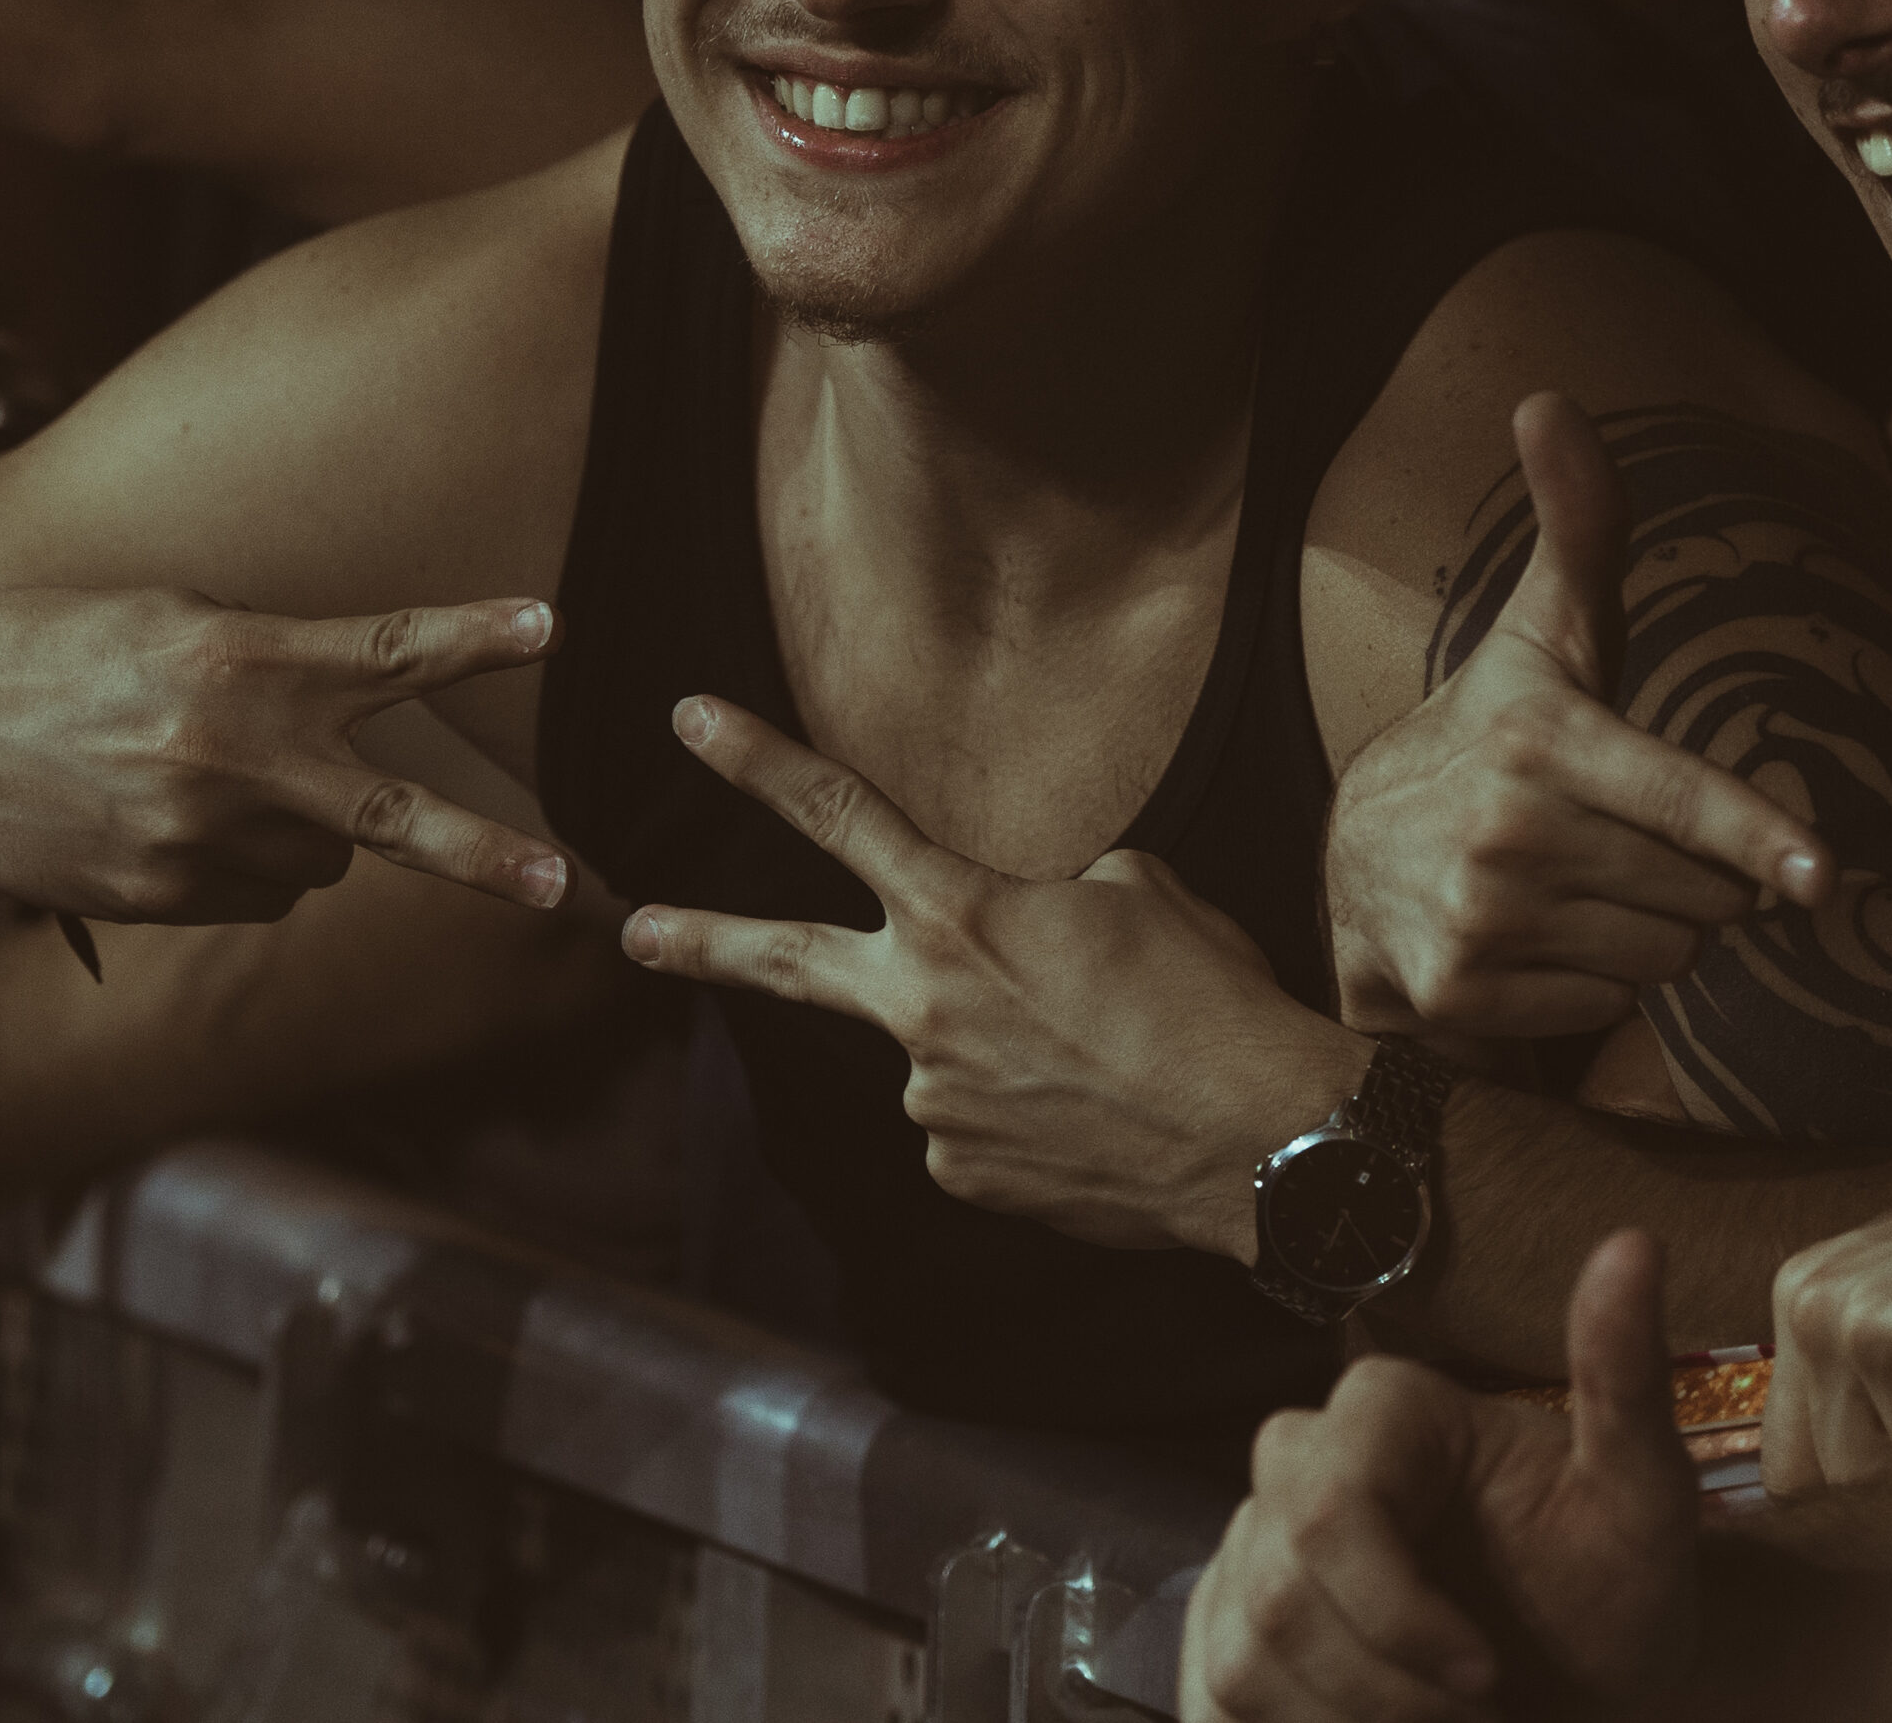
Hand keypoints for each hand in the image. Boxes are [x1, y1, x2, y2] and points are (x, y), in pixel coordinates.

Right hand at [0, 587, 577, 922]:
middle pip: (395, 816)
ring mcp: (194, 840)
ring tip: (214, 777)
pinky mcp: (159, 898)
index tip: (550, 624)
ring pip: (322, 858)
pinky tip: (168, 819)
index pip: (385, 650)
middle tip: (565, 888)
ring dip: (306, 825)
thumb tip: (351, 704)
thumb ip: (266, 658)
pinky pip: (258, 894)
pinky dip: (243, 864)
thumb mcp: (166, 617)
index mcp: (237, 661)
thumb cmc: (49, 647)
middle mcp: (229, 757)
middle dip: (488, 855)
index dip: (473, 636)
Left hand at [619, 696, 1362, 1254]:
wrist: (1258, 1140)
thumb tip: (1028, 933)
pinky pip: (975, 1123)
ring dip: (999, 1048)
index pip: (837, 813)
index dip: (757, 758)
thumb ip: (1050, 895)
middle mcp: (923, 1006)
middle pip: (789, 960)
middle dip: (703, 941)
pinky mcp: (960, 1171)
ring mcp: (933, 1099)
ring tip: (1100, 1059)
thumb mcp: (1137, 892)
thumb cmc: (1208, 1001)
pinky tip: (1091, 1115)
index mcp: (962, 912)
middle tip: (633, 931)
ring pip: (943, 1051)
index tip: (688, 720)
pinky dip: (1023, 1111)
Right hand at [1182, 1229, 1700, 1720]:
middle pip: (1282, 1600)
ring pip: (1247, 1663)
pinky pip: (1219, 1703)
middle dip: (1389, 1688)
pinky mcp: (1218, 1627)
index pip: (1333, 1517)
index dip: (1399, 1619)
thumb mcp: (1641, 1502)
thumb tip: (1634, 1243)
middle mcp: (1293, 1461)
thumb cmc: (1609, 1593)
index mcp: (1381, 1411)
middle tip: (1480, 1714)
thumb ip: (1626, 1381)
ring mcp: (1245, 1548)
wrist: (1574, 1682)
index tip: (1488, 1677)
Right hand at [1324, 395, 1830, 1042]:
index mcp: (1539, 736)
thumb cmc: (1494, 732)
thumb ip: (1578, 526)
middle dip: (1694, 878)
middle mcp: (1507, 829)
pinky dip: (1596, 987)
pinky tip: (1542, 940)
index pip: (1676, 794)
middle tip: (1623, 840)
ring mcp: (1479, 918)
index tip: (1820, 878)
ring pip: (1665, 957)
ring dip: (1649, 933)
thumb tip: (1549, 400)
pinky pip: (1609, 1008)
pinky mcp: (1461, 992)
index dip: (1754, 835)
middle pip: (1702, 894)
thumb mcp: (1543, 632)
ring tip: (1579, 887)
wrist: (1357, 855)